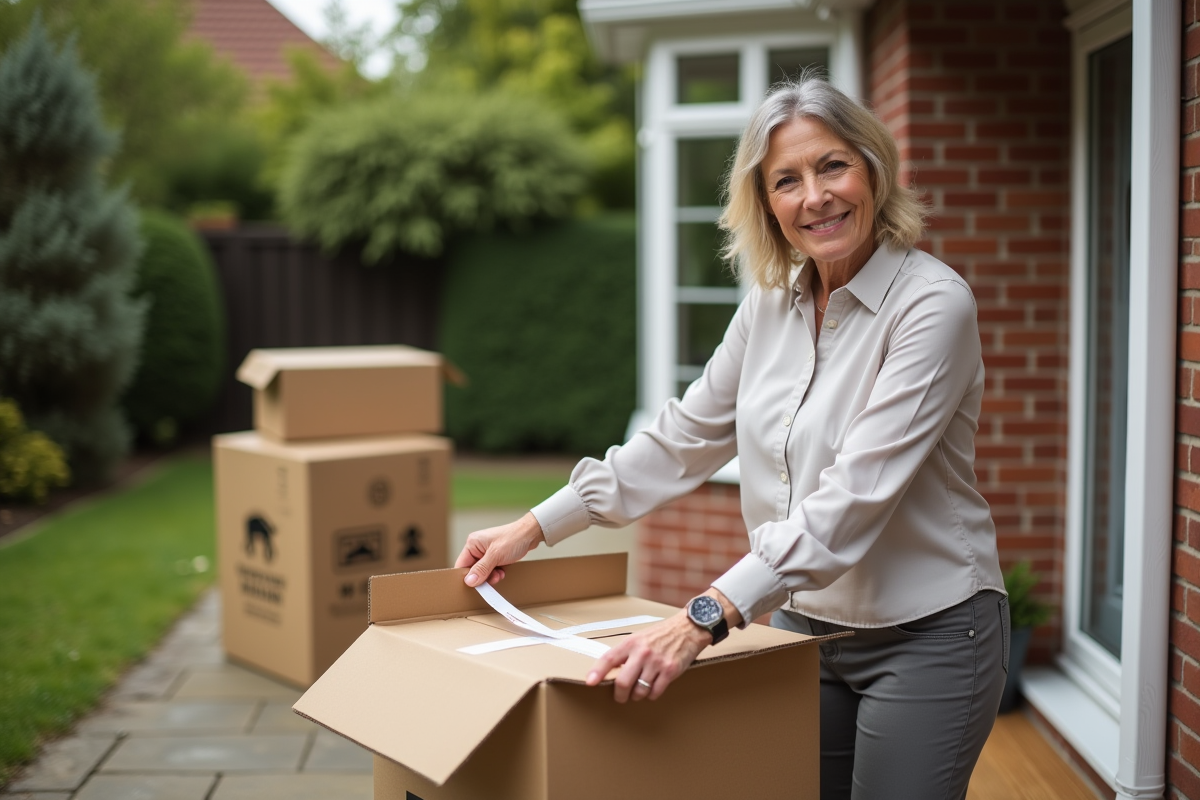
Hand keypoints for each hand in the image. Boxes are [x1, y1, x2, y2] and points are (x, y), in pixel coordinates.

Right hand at [454, 512, 545, 586]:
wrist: (531, 534)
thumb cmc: (514, 538)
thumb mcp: (496, 555)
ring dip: (491, 576)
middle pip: (472, 570)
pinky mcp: (495, 555)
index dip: (467, 577)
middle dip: (482, 577)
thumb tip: (469, 581)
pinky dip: (496, 573)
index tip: (474, 586)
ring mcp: (486, 552)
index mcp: (472, 543)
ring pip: (482, 571)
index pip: (461, 564)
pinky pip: (490, 569)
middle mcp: (477, 547)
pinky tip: (503, 571)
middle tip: (492, 579)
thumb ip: (481, 569)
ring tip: (500, 574)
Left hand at [585, 612, 711, 702]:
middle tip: (620, 698)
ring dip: (637, 696)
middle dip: (620, 695)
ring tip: (638, 692)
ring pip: (639, 691)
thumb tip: (611, 671)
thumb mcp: (639, 638)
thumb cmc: (661, 634)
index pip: (609, 658)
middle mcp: (642, 652)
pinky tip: (652, 689)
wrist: (687, 629)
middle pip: (623, 682)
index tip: (590, 682)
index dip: (597, 672)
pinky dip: (651, 695)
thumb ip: (625, 653)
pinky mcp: (670, 671)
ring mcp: (656, 662)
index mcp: (631, 643)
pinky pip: (655, 692)